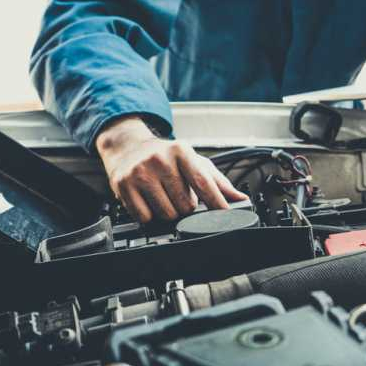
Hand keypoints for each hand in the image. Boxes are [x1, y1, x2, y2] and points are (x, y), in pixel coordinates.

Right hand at [95, 116, 247, 222]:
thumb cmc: (167, 157)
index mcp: (181, 151)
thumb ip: (218, 182)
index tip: (225, 215)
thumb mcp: (194, 162)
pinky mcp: (123, 185)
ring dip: (169, 213)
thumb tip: (241, 199)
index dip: (216, 202)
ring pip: (166, 214)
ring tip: (164, 197)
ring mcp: (140, 172)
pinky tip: (149, 201)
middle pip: (185, 205)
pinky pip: (145, 217)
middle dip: (186, 207)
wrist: (128, 147)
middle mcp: (160, 159)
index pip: (202, 182)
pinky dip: (150, 216)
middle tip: (179, 196)